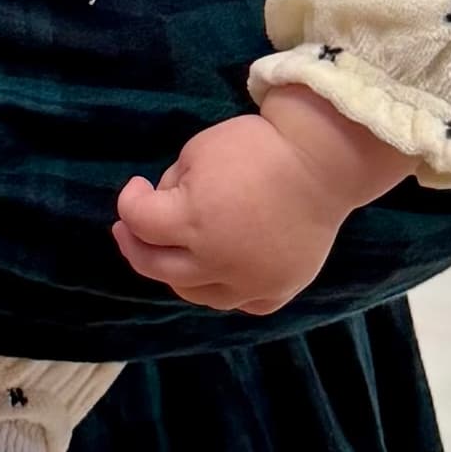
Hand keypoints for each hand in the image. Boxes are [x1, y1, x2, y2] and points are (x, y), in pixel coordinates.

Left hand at [112, 86, 408, 314]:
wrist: (322, 164)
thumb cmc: (257, 148)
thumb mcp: (197, 151)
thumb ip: (173, 186)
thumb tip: (164, 206)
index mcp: (194, 221)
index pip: (139, 222)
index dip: (130, 201)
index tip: (137, 186)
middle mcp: (218, 262)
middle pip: (157, 268)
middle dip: (136, 246)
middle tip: (128, 230)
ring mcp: (250, 283)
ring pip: (196, 294)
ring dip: (176, 273)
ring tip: (172, 253)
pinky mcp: (278, 291)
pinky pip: (239, 303)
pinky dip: (222, 289)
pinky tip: (217, 272)